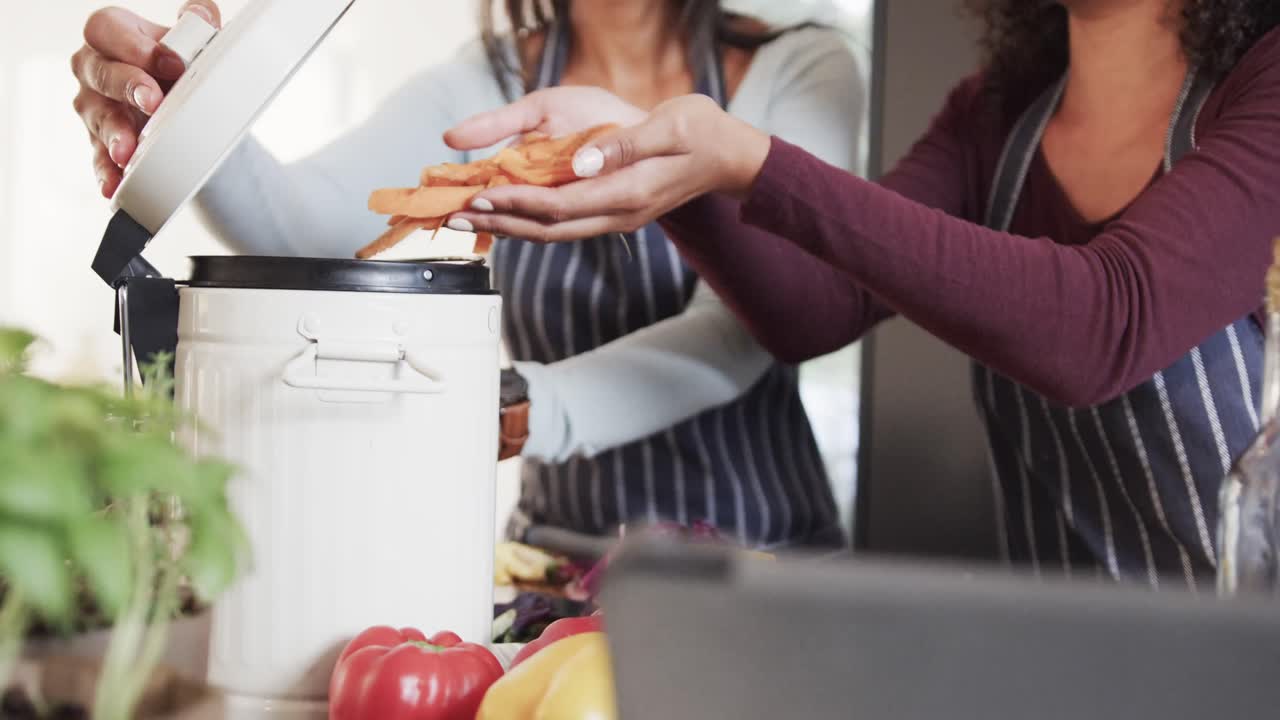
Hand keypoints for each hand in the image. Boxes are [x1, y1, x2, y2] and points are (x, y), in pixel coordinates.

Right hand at [72, 1, 222, 197]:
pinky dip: (108, 173)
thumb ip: (198, 21)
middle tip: (153, 102)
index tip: (173, 63)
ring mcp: (94, 106)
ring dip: (114, 134)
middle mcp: (94, 68)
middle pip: (98, 72)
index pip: (108, 28)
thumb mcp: (191, 38)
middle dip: (126, 86)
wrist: (180, 100)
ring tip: (128, 151)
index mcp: (112, 34)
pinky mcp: (100, 141)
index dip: (136, 45)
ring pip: (96, 117)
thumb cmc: (177, 63)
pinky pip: (98, 158)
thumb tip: (203, 15)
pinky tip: (115, 185)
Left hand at [445, 93, 771, 242]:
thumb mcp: (670, 126)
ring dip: (511, 225)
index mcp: (628, 194)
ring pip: (554, 231)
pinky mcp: (614, 211)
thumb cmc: (703, 133)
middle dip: (501, 222)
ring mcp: (617, 217)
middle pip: (548, 229)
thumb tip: (582, 162)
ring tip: (471, 218)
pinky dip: (531, 220)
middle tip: (457, 216)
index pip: (560, 207)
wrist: (731, 157)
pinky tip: (508, 212)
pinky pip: (564, 223)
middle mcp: (619, 215)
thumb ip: (625, 145)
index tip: (482, 195)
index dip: (517, 203)